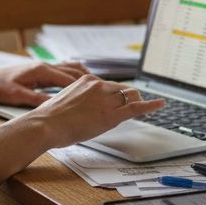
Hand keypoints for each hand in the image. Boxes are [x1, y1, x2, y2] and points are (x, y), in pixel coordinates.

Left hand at [0, 60, 90, 106]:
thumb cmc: (0, 87)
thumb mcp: (18, 96)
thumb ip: (37, 100)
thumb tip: (55, 105)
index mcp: (41, 71)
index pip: (68, 79)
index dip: (85, 87)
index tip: (98, 93)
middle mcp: (45, 66)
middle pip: (74, 71)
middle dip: (90, 80)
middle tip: (105, 89)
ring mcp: (44, 66)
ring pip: (70, 68)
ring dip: (84, 75)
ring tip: (98, 85)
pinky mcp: (41, 70)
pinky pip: (63, 70)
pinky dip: (74, 75)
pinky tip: (80, 82)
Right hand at [20, 74, 164, 148]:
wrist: (45, 125)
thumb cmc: (49, 118)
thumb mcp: (65, 101)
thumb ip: (77, 100)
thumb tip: (81, 108)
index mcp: (85, 80)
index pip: (108, 85)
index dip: (117, 94)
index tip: (120, 98)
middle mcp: (98, 85)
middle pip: (122, 89)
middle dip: (130, 97)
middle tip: (135, 104)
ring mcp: (105, 99)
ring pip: (130, 97)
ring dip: (137, 103)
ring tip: (146, 107)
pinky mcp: (111, 114)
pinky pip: (136, 107)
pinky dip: (150, 106)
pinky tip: (160, 105)